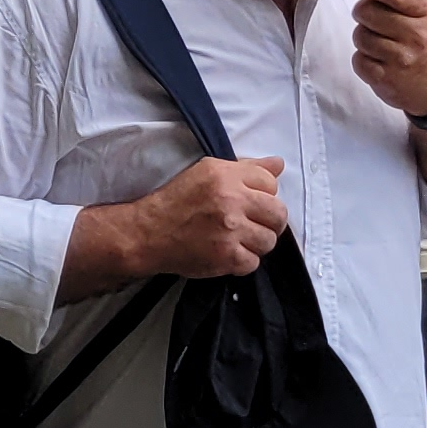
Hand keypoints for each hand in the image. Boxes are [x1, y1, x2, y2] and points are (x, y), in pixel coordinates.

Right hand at [118, 153, 288, 278]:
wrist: (147, 232)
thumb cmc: (176, 201)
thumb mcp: (207, 172)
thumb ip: (246, 168)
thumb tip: (278, 164)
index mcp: (226, 175)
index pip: (271, 182)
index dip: (264, 194)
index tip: (250, 202)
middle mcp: (230, 200)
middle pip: (278, 213)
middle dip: (270, 221)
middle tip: (254, 224)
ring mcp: (230, 230)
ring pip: (269, 240)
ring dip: (256, 243)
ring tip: (237, 240)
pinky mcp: (226, 256)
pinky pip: (253, 263)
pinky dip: (242, 262)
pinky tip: (228, 253)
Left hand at [342, 0, 426, 122]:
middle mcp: (420, 35)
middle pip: (367, 12)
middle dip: (363, 11)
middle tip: (375, 17)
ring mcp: (403, 60)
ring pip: (359, 35)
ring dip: (364, 35)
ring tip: (382, 41)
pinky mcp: (387, 79)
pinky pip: (358, 59)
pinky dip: (363, 58)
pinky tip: (381, 59)